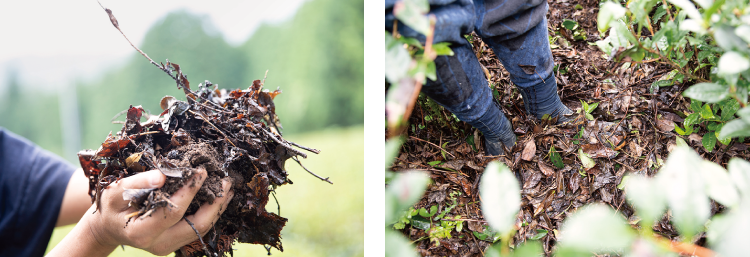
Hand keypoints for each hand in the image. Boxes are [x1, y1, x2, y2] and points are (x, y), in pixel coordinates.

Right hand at [47, 168, 233, 255]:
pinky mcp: (177, 242)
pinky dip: (211, 211)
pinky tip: (219, 196)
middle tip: (227, 181)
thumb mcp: (115, 192)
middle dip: (215, 202)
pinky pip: (199, 227)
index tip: (202, 171)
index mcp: (142, 233)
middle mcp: (159, 244)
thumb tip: (163, 175)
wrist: (108, 228)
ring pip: (202, 228)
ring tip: (229, 187)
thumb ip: (138, 183)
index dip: (189, 191)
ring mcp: (170, 246)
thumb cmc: (110, 207)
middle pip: (197, 225)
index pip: (172, 211)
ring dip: (218, 207)